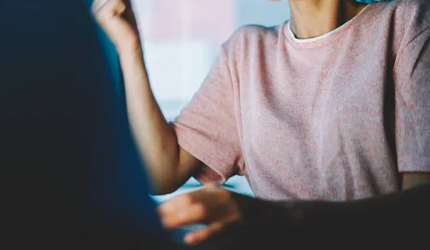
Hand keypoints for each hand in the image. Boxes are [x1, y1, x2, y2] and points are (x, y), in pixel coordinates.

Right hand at [91, 0, 140, 56]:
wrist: (130, 40)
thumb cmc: (128, 25)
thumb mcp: (127, 3)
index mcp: (97, 4)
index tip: (120, 7)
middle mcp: (94, 7)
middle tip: (121, 11)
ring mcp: (97, 11)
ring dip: (121, 2)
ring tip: (120, 15)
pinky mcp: (103, 14)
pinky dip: (122, 6)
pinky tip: (120, 16)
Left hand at [158, 183, 281, 245]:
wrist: (275, 216)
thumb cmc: (245, 211)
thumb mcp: (224, 199)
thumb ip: (205, 199)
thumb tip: (181, 205)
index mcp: (216, 190)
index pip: (188, 195)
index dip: (170, 203)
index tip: (155, 210)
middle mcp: (221, 196)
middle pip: (190, 200)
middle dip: (171, 209)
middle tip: (155, 219)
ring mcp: (230, 209)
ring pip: (201, 212)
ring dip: (180, 219)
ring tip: (165, 226)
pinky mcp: (238, 224)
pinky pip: (217, 230)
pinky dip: (203, 234)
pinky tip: (189, 239)